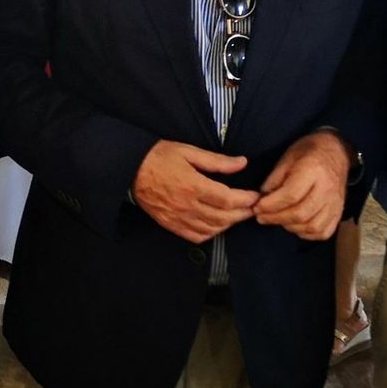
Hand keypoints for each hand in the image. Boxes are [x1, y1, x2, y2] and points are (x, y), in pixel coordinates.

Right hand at [131, 140, 258, 243]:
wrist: (130, 169)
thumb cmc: (160, 156)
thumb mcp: (189, 151)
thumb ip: (217, 161)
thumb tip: (242, 163)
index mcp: (193, 185)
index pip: (227, 199)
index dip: (246, 200)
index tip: (256, 196)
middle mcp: (187, 206)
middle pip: (223, 217)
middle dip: (242, 213)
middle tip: (253, 207)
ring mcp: (178, 218)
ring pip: (212, 229)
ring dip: (229, 224)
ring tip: (238, 214)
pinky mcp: (171, 225)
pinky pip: (196, 236)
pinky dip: (211, 233)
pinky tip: (217, 225)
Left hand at [253, 131, 349, 239]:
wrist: (336, 151)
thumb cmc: (308, 152)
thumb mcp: (287, 157)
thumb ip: (274, 179)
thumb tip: (262, 199)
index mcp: (313, 170)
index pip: (291, 195)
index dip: (271, 204)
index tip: (257, 207)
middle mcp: (327, 189)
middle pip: (301, 213)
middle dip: (276, 218)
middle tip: (261, 216)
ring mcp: (336, 203)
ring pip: (313, 226)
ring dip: (290, 227)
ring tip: (277, 219)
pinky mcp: (339, 212)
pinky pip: (323, 232)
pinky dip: (307, 234)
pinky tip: (295, 226)